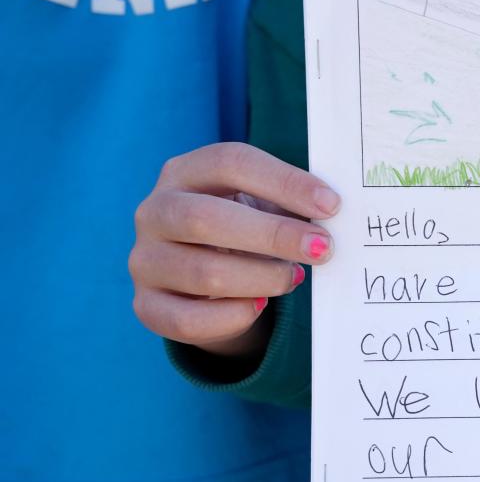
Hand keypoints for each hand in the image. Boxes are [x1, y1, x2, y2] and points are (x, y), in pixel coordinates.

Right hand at [130, 142, 339, 356]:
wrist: (203, 275)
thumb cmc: (244, 227)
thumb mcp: (262, 204)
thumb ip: (290, 203)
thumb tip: (332, 213)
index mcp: (184, 172)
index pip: (229, 162)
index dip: (283, 181)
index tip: (330, 205)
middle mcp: (154, 212)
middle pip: (204, 218)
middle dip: (273, 235)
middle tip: (323, 248)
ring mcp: (145, 260)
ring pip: (203, 274)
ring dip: (262, 278)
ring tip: (294, 277)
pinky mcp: (147, 306)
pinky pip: (189, 320)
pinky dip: (234, 316)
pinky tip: (260, 305)